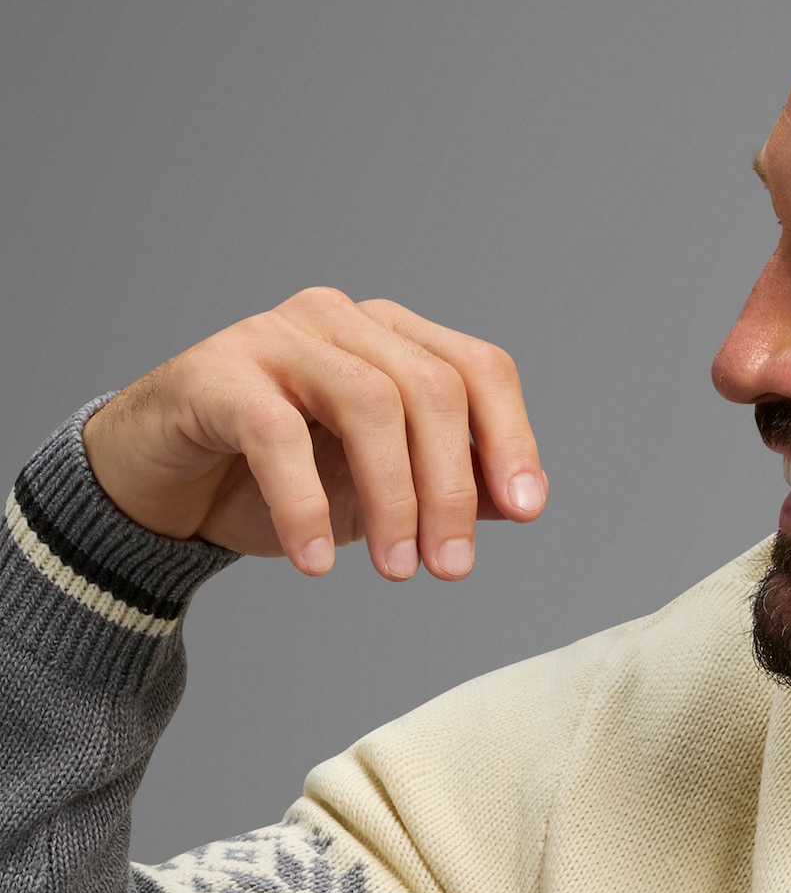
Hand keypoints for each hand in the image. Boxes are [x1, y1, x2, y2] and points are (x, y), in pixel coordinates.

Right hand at [81, 289, 546, 580]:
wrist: (162, 484)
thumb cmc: (273, 479)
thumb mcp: (375, 489)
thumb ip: (445, 485)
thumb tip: (518, 501)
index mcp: (389, 338)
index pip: (477, 367)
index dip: (511, 438)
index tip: (525, 512)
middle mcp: (339, 322)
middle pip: (431, 387)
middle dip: (451, 488)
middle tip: (448, 568)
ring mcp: (276, 337)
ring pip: (368, 401)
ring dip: (394, 498)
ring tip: (396, 570)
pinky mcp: (216, 374)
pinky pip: (277, 435)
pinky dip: (307, 506)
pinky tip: (317, 561)